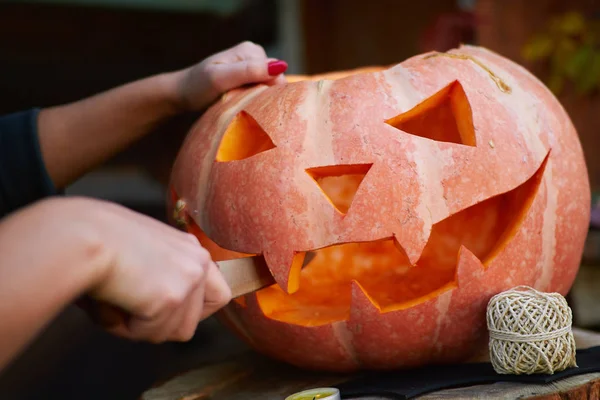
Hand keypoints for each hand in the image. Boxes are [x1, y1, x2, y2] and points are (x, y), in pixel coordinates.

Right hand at [74, 197, 231, 342]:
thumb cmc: (95, 241)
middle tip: (128, 310)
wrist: (80, 235)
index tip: (166, 315)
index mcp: (189, 248)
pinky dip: (126, 327)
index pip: (219, 294)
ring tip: (116, 302)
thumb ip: (159, 275)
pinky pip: (150, 334)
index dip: (193, 313)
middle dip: (158, 327)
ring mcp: (188, 279)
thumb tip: (157, 313)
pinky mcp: (172, 297)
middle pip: (191, 323)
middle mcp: (197, 261)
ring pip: (171, 333)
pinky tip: (112, 303)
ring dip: (140, 328)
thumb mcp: (140, 252)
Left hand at [174, 41, 287, 110]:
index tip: (254, 106)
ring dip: (258, 101)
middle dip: (264, 97)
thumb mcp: (221, 79)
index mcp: (251, 51)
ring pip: (267, 89)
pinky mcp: (246, 79)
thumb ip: (249, 72)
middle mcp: (253, 56)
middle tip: (244, 107)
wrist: (180, 93)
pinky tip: (241, 106)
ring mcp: (250, 68)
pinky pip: (259, 92)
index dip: (271, 93)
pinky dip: (253, 102)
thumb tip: (281, 66)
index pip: (277, 74)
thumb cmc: (197, 86)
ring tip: (240, 107)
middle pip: (273, 82)